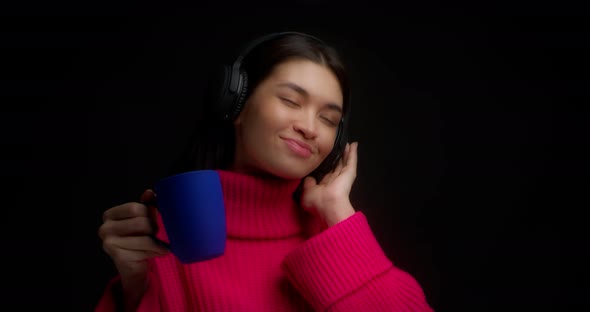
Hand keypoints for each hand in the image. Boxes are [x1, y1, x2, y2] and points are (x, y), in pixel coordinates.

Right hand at [98, 189, 168, 309]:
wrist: (134, 268)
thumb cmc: (139, 239)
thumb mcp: (142, 219)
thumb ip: (146, 204)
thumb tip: (150, 192)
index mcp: (109, 215)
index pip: (134, 208)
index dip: (149, 213)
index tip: (154, 220)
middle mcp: (105, 228)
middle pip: (141, 222)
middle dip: (155, 229)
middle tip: (158, 234)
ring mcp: (109, 244)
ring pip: (145, 237)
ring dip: (158, 242)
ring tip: (160, 244)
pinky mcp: (118, 257)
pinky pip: (145, 250)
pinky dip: (156, 251)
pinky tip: (157, 253)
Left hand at [301, 142, 357, 226]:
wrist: (328, 205)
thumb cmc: (317, 202)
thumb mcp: (307, 192)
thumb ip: (308, 183)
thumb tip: (309, 177)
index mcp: (325, 187)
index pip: (327, 174)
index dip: (326, 166)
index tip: (325, 158)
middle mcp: (335, 181)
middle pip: (337, 166)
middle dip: (337, 158)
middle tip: (337, 148)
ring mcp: (344, 177)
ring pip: (345, 161)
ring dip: (346, 153)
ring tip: (347, 144)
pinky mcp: (350, 173)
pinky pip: (351, 160)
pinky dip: (353, 152)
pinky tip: (354, 144)